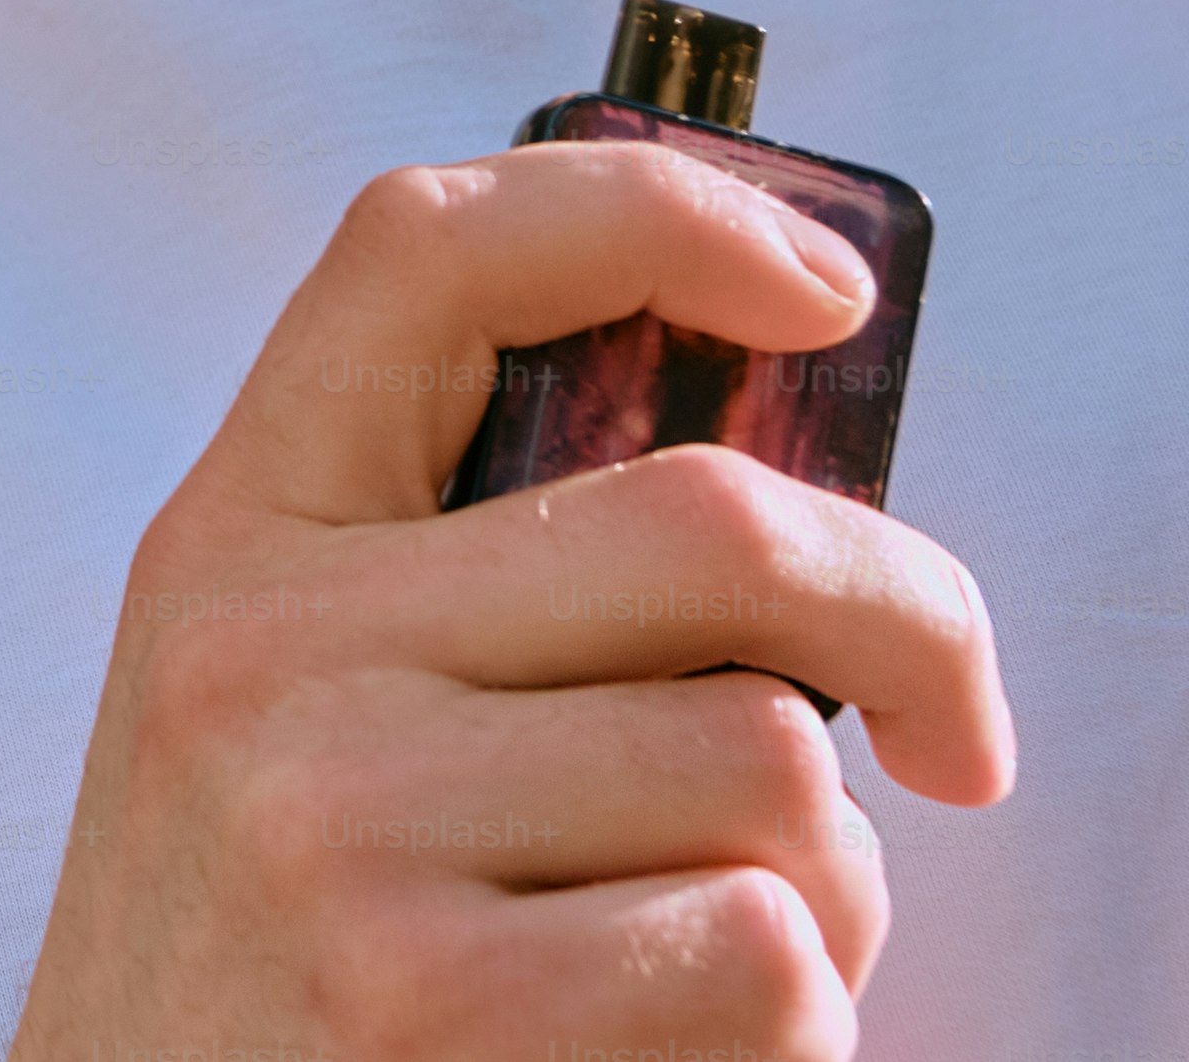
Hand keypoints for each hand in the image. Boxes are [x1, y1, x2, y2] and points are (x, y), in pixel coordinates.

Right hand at [0, 141, 1016, 1061]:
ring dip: (829, 885)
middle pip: (711, 522)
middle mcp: (262, 653)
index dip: (655, 212)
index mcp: (232, 541)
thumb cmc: (273, 962)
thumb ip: (452, 584)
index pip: (423, 252)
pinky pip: (768, 951)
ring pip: (771, 766)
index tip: (825, 292)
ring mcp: (338, 827)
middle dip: (916, 621)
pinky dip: (798, 1026)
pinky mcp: (434, 1006)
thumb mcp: (278, 715)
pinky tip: (685, 1060)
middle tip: (957, 733)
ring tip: (715, 953)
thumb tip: (782, 482)